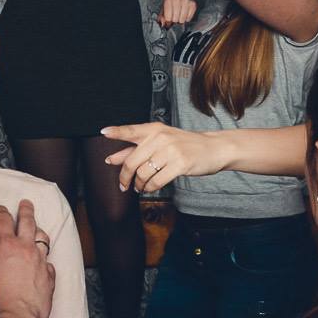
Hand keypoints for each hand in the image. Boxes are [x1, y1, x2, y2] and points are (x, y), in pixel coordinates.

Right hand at [0, 200, 54, 317]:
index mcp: (6, 245)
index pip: (3, 219)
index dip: (0, 211)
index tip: (0, 208)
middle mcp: (25, 249)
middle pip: (28, 221)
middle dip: (25, 210)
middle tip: (26, 203)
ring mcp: (40, 262)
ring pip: (43, 238)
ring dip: (38, 232)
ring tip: (37, 230)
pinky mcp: (49, 277)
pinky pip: (49, 263)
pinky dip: (44, 261)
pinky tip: (42, 263)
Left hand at [100, 122, 220, 193]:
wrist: (213, 148)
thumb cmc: (184, 145)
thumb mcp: (160, 142)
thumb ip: (135, 149)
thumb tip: (111, 159)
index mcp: (154, 129)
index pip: (131, 130)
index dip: (116, 132)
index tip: (103, 132)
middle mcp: (161, 137)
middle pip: (132, 161)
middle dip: (124, 177)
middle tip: (123, 185)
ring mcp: (171, 150)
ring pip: (143, 173)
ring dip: (139, 185)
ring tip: (140, 187)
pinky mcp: (180, 164)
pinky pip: (156, 181)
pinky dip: (150, 188)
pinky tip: (150, 188)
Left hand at [157, 0, 196, 27]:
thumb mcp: (163, 5)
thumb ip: (162, 16)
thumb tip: (163, 25)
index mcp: (169, 0)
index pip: (168, 18)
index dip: (168, 21)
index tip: (168, 20)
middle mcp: (178, 0)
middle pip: (176, 19)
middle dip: (174, 20)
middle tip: (174, 16)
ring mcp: (186, 2)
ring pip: (182, 20)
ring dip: (180, 19)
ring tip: (179, 15)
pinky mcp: (193, 5)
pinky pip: (189, 18)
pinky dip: (186, 18)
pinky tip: (184, 13)